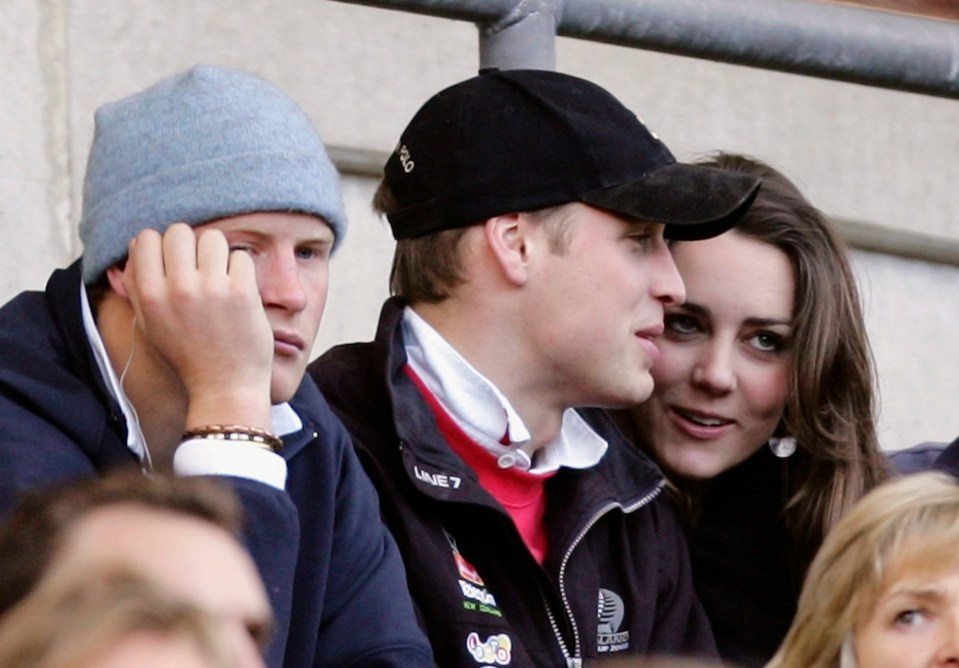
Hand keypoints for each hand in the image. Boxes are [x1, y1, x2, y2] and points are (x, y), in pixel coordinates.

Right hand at [119, 223, 272, 429]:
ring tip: (220, 277)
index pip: (145, 238)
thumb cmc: (187, 356)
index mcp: (150, 295)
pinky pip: (241, 256)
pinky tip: (239, 290)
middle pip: (179, 231)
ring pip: (213, 237)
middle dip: (190, 245)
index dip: (160, 246)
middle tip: (200, 268)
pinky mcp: (242, 291)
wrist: (224, 387)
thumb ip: (137, 286)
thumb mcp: (150, 325)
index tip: (173, 263)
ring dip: (218, 254)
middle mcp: (177, 288)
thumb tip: (133, 247)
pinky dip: (241, 270)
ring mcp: (212, 288)